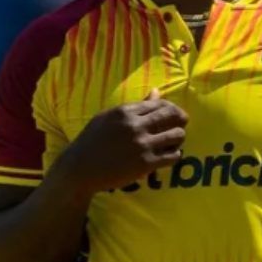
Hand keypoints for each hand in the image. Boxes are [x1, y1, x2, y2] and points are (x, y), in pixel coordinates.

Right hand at [57, 97, 188, 194]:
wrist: (80, 168)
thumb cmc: (92, 141)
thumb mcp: (109, 118)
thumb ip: (135, 106)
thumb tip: (157, 92)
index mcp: (125, 111)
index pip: (160, 104)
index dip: (171, 108)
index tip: (173, 114)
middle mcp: (135, 126)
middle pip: (172, 116)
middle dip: (181, 119)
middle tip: (181, 124)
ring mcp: (142, 145)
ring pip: (177, 135)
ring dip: (178, 138)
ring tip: (173, 141)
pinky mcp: (146, 164)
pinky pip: (173, 156)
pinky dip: (174, 155)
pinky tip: (168, 155)